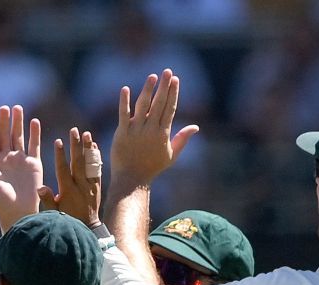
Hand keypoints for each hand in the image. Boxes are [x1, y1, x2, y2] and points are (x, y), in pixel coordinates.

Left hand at [0, 104, 45, 231]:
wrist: (19, 212)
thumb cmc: (0, 201)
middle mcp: (6, 159)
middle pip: (4, 135)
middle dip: (4, 121)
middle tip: (4, 108)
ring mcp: (20, 160)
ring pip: (19, 136)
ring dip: (18, 123)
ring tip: (18, 108)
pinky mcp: (34, 163)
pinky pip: (35, 145)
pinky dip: (35, 133)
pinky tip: (34, 121)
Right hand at [45, 127, 102, 225]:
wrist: (88, 229)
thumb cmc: (68, 221)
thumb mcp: (54, 213)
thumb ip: (47, 200)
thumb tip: (40, 187)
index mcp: (68, 191)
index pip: (63, 170)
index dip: (60, 155)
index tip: (58, 141)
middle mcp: (80, 186)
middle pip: (78, 162)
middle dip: (75, 146)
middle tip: (74, 131)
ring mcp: (91, 186)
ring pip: (89, 164)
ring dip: (88, 148)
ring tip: (87, 133)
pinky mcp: (97, 187)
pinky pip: (97, 170)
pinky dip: (96, 158)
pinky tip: (94, 146)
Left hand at [110, 70, 199, 190]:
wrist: (132, 180)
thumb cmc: (152, 167)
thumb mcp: (171, 154)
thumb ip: (182, 139)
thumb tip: (196, 127)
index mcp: (163, 133)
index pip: (170, 108)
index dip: (173, 93)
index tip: (175, 79)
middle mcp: (151, 129)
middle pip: (159, 103)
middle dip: (164, 86)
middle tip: (167, 71)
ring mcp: (136, 131)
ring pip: (143, 106)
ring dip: (148, 90)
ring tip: (152, 76)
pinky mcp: (122, 133)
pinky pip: (123, 115)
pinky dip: (124, 102)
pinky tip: (125, 89)